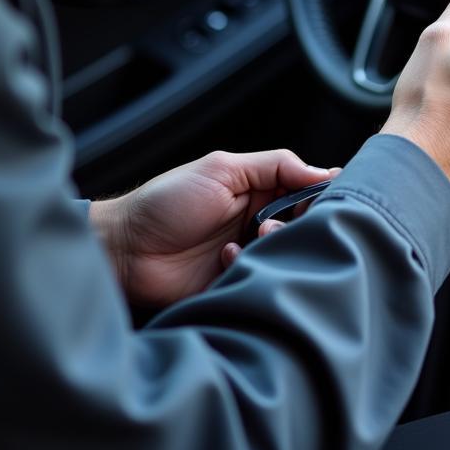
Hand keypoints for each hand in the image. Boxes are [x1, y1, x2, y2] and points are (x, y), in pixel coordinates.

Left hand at [89, 150, 338, 307]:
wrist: (123, 248)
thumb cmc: (166, 201)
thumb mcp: (222, 169)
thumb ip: (275, 165)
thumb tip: (325, 172)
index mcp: (258, 190)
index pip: (305, 190)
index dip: (318, 194)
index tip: (325, 199)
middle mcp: (257, 222)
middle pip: (302, 224)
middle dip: (298, 221)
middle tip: (277, 219)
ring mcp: (247, 253)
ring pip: (286, 252)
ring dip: (274, 244)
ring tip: (254, 238)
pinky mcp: (234, 283)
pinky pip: (262, 279)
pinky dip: (249, 266)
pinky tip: (225, 258)